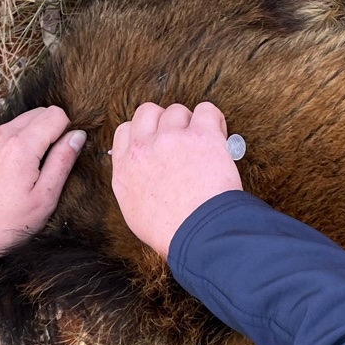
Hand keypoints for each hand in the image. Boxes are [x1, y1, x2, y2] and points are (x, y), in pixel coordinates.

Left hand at [0, 106, 84, 270]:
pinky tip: (13, 172)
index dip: (67, 133)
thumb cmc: (5, 225)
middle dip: (52, 132)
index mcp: (20, 145)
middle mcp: (0, 135)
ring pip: (22, 121)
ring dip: (34, 137)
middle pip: (39, 113)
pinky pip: (5, 133)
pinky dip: (16, 143)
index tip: (64, 156)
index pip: (56, 115)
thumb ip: (63, 161)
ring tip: (30, 171)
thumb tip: (78, 136)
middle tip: (49, 165)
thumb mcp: (44, 198)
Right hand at [108, 101, 242, 259]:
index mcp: (125, 169)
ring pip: (177, 110)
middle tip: (179, 138)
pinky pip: (206, 110)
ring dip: (190, 122)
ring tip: (203, 141)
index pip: (125, 131)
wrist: (198, 234)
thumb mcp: (135, 212)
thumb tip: (143, 178)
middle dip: (163, 121)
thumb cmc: (172, 233)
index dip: (143, 132)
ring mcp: (171, 138)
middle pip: (147, 112)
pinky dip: (214, 120)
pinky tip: (219, 135)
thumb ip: (134, 186)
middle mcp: (144, 148)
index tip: (156, 141)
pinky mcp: (201, 135)